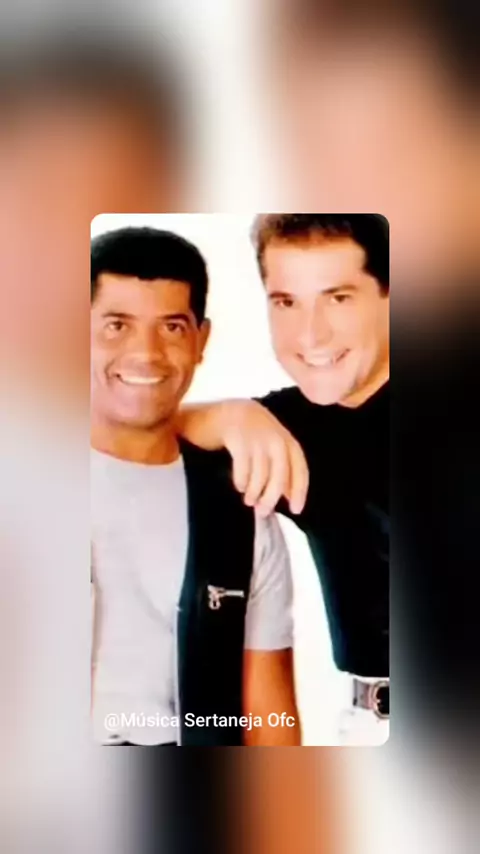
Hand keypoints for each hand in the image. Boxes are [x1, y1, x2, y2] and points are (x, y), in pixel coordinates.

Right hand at [222, 401, 308, 516]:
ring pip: (261, 474)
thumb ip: (282, 467)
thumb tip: (289, 496)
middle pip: (279, 475)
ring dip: (255, 492)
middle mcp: (275, 439)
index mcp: (288, 441)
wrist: (228, 412)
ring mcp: (257, 438)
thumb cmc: (252, 435)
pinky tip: (239, 486)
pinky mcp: (238, 438)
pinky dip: (242, 481)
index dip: (299, 491)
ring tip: (249, 500)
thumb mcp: (272, 447)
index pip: (300, 468)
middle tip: (263, 511)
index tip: (296, 510)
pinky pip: (243, 468)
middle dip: (271, 497)